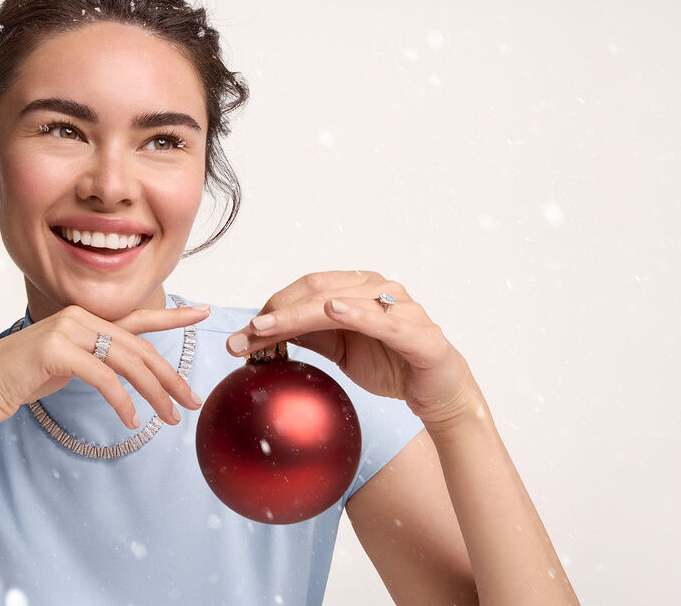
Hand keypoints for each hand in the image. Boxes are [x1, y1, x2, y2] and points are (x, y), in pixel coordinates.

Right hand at [0, 304, 210, 428]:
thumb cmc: (24, 377)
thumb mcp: (69, 363)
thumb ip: (98, 358)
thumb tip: (130, 371)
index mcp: (86, 318)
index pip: (139, 317)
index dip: (173, 315)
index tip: (203, 311)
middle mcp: (80, 318)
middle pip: (140, 348)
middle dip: (170, 377)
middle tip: (192, 400)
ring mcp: (67, 330)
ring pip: (127, 363)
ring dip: (153, 393)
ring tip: (169, 417)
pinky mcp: (56, 350)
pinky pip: (103, 378)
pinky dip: (122, 401)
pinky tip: (131, 421)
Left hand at [226, 270, 480, 424]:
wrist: (438, 393)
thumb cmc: (393, 364)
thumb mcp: (341, 349)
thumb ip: (311, 334)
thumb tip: (265, 329)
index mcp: (360, 288)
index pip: (307, 288)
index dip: (272, 306)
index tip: (242, 332)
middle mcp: (381, 289)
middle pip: (317, 291)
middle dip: (275, 313)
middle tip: (244, 335)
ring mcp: (403, 307)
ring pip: (341, 302)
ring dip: (298, 315)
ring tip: (267, 327)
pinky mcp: (420, 334)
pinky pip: (385, 320)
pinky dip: (358, 314)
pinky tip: (333, 311)